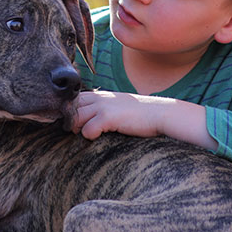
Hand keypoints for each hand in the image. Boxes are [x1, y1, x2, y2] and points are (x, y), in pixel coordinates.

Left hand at [67, 91, 216, 149]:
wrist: (161, 114)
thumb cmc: (140, 114)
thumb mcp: (118, 105)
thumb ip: (102, 108)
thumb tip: (87, 120)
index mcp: (100, 94)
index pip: (73, 100)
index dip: (70, 112)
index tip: (73, 123)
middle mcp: (99, 97)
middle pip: (70, 108)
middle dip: (69, 121)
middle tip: (76, 131)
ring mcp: (102, 106)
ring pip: (74, 119)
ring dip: (78, 129)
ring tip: (90, 134)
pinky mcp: (108, 117)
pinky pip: (87, 130)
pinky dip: (90, 136)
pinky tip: (100, 137)